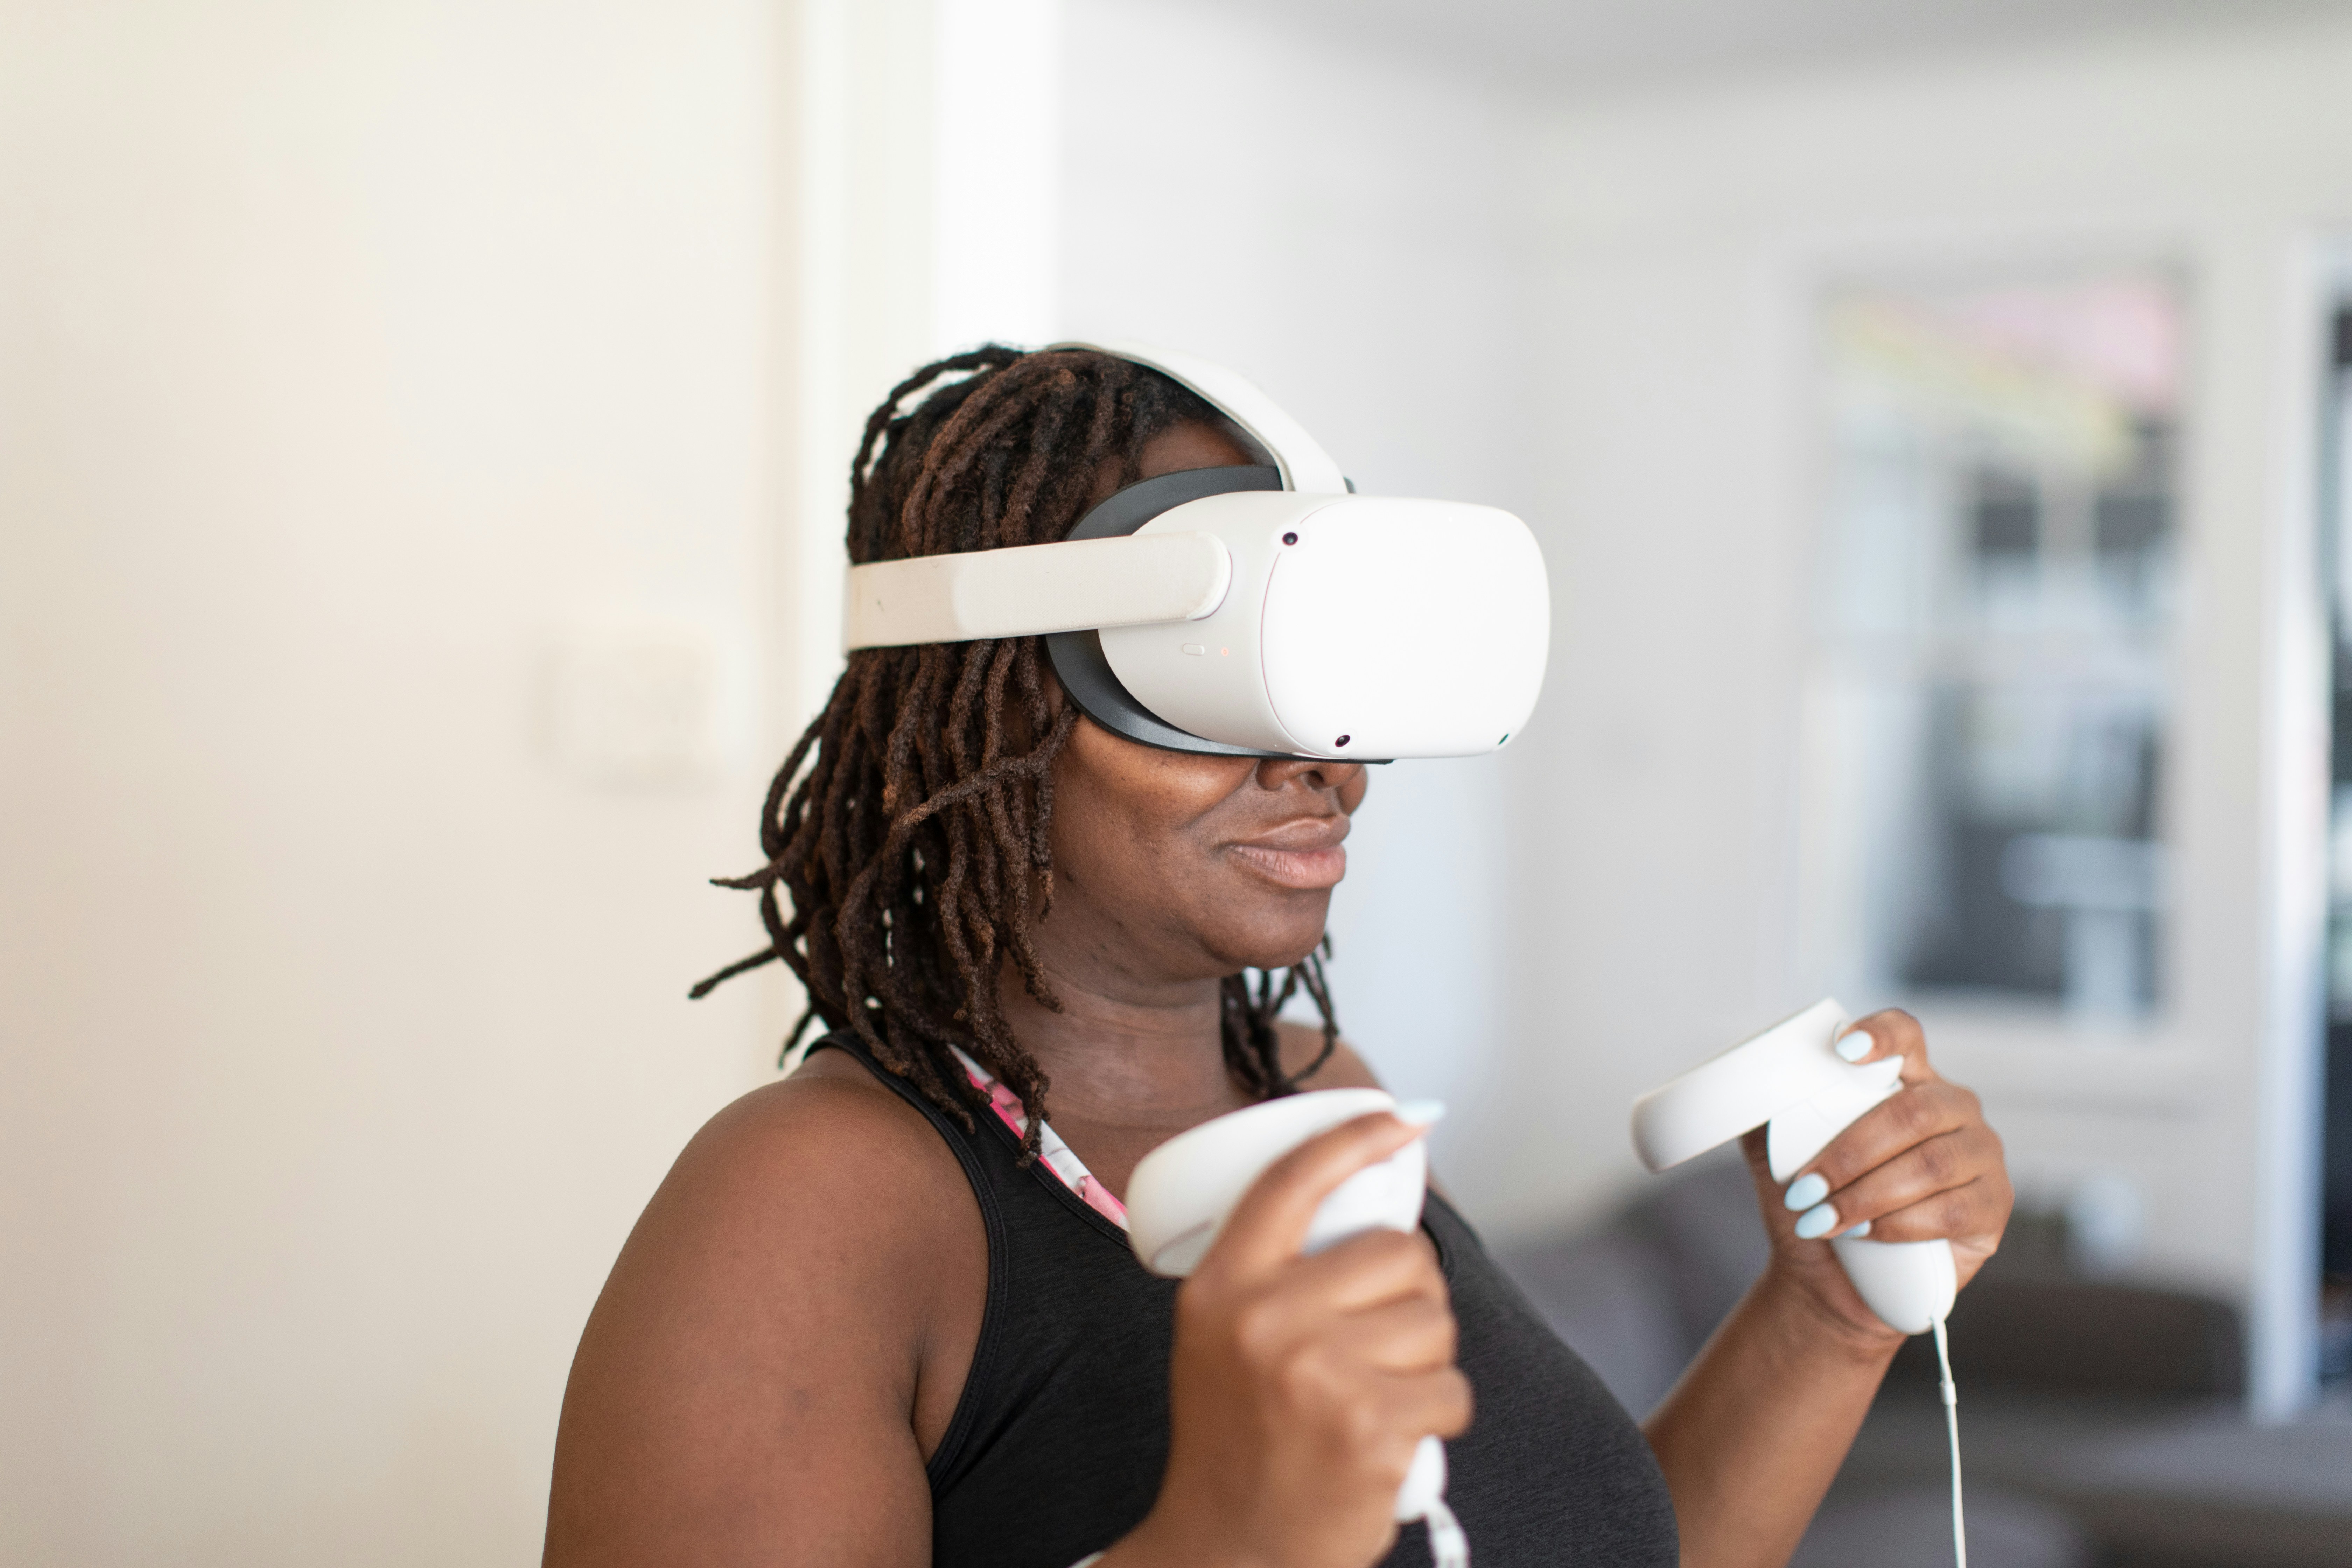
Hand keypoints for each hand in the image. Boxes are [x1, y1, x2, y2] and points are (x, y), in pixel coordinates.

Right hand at [1110, 1113, 1470, 1567]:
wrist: (1226, 1551)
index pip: (1292, 1180)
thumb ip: (1268, 1276)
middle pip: (1396, 1253)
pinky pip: (1452, 1389)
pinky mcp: (1370, 1427)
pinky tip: (1398, 1434)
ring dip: (1427, 1358)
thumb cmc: (1233, 1442)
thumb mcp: (1219, 1338)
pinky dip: (1440, 1412)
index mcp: (1221, 1287)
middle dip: (1410, 1294)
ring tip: (1379, 1394)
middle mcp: (1265, 1319)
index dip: (1354, 1136)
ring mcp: (1318, 1373)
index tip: (1402, 1118)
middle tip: (1379, 1342)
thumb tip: (1360, 1210)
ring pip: (1433, 1321)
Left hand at [1739, 1009, 2012, 1346]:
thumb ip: (1764, 1116)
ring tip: (1823, 1218)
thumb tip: (1734, 1089)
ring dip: (1868, 1193)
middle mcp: (1952, 1109)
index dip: (1881, 1036)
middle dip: (1851, 1151)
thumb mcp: (1777, 1156)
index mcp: (1907, 1079)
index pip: (1905, 1037)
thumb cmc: (1813, 1205)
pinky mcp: (1993, 1206)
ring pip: (1932, 1164)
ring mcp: (1981, 1155)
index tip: (1843, 1049)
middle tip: (1805, 1188)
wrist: (1831, 1277)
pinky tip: (1866, 1234)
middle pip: (1913, 1109)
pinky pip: (1953, 1209)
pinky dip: (1900, 1224)